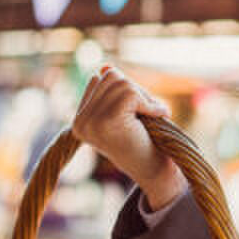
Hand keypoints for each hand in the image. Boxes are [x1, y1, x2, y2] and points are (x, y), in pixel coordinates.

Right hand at [70, 65, 184, 208]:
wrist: (157, 171)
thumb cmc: (145, 142)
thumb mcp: (126, 113)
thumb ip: (113, 91)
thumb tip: (105, 67)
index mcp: (79, 121)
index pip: (99, 79)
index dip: (125, 90)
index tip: (136, 115)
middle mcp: (79, 123)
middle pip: (110, 77)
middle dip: (136, 91)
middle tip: (149, 114)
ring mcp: (91, 122)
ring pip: (122, 83)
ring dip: (145, 98)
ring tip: (152, 117)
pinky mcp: (107, 121)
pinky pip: (131, 94)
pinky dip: (151, 103)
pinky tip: (159, 117)